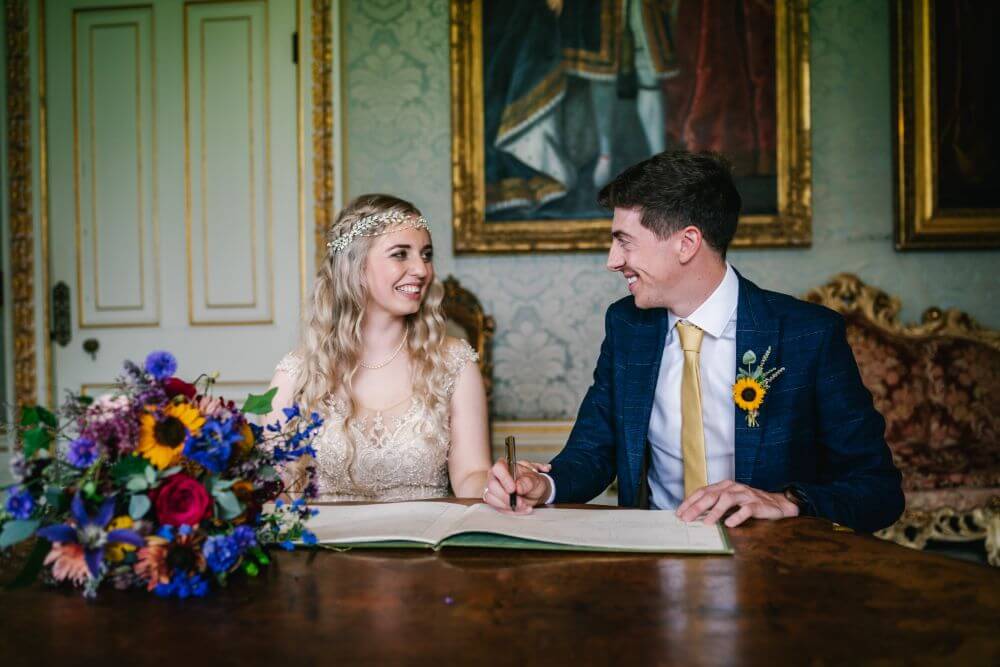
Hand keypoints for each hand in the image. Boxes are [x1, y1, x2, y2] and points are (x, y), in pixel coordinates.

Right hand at [482, 458, 551, 513]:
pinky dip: (510, 511)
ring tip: (524, 505)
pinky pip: (497, 508)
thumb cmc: (533, 482)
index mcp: (505, 465)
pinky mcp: (494, 501)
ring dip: (509, 506)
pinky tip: (521, 509)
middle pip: (492, 485)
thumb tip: (518, 487)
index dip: (505, 479)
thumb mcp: (536, 480)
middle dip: (506, 497)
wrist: (534, 492)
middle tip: (520, 502)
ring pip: (491, 498)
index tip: (513, 489)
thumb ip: (528, 482)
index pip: (498, 468)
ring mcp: (493, 489)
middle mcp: (496, 476)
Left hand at [676, 480, 798, 526]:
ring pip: (727, 499)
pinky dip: (737, 517)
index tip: (679, 513)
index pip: (702, 491)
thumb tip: (693, 517)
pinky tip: (730, 525)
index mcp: (724, 486)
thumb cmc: (748, 504)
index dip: (690, 502)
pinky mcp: (757, 504)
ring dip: (715, 511)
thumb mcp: (729, 502)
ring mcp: (745, 495)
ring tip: (707, 523)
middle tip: (686, 519)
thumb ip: (714, 506)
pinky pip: (746, 510)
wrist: (776, 504)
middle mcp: (733, 488)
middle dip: (697, 507)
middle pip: (712, 495)